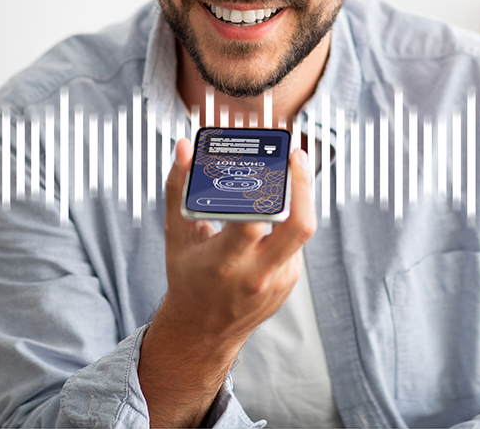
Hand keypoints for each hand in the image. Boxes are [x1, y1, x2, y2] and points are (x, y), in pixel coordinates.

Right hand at [137, 137, 316, 425]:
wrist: (203, 330)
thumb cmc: (188, 277)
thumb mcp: (176, 234)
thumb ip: (179, 188)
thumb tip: (184, 148)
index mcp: (224, 262)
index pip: (252, 221)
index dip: (262, 188)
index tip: (264, 158)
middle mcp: (256, 274)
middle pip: (298, 225)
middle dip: (303, 186)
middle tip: (296, 156)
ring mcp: (279, 280)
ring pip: (300, 230)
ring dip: (294, 199)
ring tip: (285, 173)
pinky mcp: (290, 281)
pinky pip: (293, 243)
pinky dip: (283, 223)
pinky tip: (268, 216)